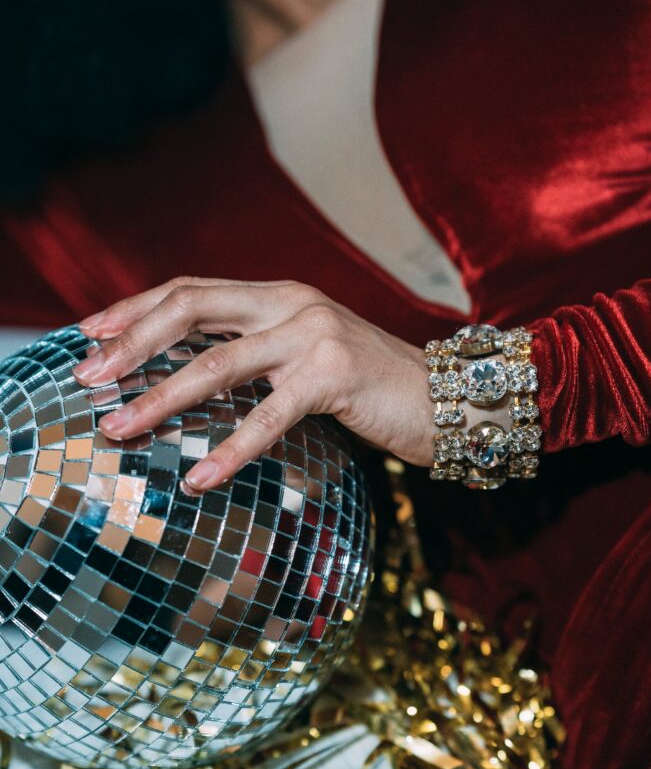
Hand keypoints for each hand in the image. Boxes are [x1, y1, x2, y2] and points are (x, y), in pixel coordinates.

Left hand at [73, 277, 433, 490]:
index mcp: (278, 294)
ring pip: (216, 364)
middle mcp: (291, 301)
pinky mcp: (334, 374)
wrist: (445, 398)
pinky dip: (230, 450)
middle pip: (190, 308)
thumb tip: (187, 377)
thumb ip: (255, 351)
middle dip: (130, 343)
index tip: (89, 333)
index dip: (136, 308)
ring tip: (120, 428)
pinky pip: (268, 417)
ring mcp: (313, 334)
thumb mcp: (306, 354)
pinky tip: (200, 478)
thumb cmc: (371, 386)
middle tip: (87, 377)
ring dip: (160, 398)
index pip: (191, 290)